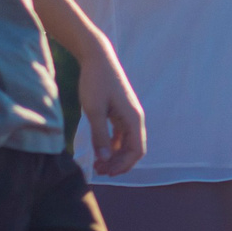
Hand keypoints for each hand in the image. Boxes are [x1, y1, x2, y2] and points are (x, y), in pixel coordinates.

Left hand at [77, 44, 147, 176]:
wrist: (97, 57)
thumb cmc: (95, 81)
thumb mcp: (94, 111)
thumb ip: (100, 136)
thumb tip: (105, 159)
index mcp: (133, 119)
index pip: (137, 150)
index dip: (124, 165)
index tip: (106, 173)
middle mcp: (135, 118)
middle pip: (133, 149)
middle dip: (118, 163)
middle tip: (98, 170)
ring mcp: (128, 115)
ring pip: (126, 142)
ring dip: (115, 155)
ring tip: (98, 164)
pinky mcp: (120, 111)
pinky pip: (120, 134)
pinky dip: (112, 145)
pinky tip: (100, 151)